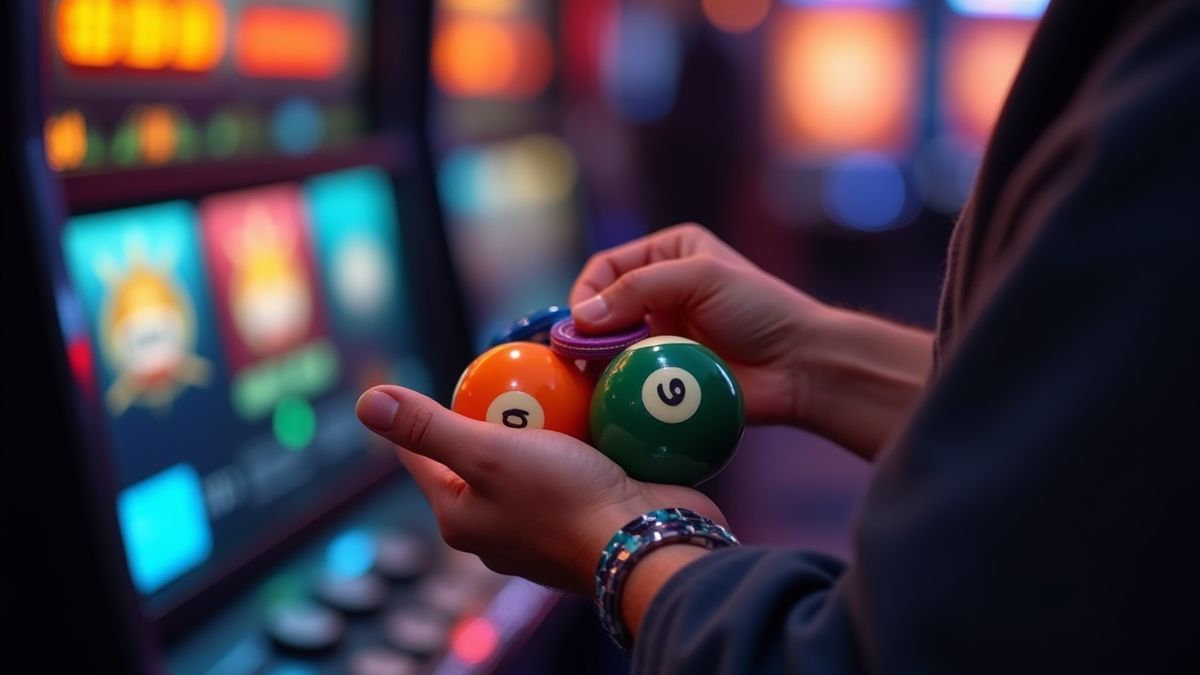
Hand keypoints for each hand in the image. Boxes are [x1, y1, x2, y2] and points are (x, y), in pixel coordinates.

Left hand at [356, 386, 726, 592]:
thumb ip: (428, 428)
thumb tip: (366, 401)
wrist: (649, 544)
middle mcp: (497, 526)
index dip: (427, 410)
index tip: (451, 372)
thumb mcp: (486, 453)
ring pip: (531, 455)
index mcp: (460, 517)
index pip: (423, 455)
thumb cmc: (564, 500)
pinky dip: (579, 435)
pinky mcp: (588, 513)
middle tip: (510, 367)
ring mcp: (544, 523)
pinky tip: (592, 405)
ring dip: (542, 419)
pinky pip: (573, 463)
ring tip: (553, 378)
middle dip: (494, 409)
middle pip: (480, 452)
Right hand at [571, 223, 826, 425]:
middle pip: (601, 307)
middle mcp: (659, 292)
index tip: (581, 322)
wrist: (800, 366)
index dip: (587, 292)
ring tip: (590, 375)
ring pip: (608, 345)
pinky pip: (625, 377)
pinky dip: (612, 384)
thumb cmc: (761, 310)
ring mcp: (660, 335)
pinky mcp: (664, 374)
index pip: (606, 267)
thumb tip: (582, 316)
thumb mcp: (701, 278)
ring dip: (597, 359)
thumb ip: (639, 288)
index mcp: (667, 255)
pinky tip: (606, 392)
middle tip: (577, 354)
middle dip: (587, 329)